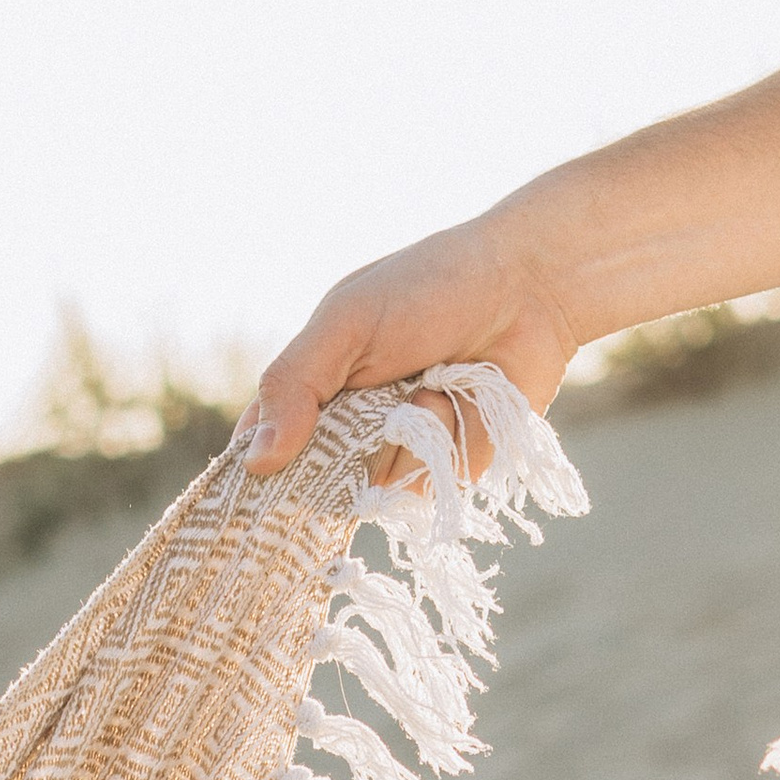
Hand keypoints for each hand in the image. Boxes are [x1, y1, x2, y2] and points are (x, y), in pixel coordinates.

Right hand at [241, 209, 580, 478]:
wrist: (528, 287)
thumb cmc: (431, 288)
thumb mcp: (346, 322)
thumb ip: (294, 383)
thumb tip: (255, 462)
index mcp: (312, 390)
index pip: (261, 451)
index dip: (253, 477)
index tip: (250, 492)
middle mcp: (348, 431)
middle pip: (312, 487)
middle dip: (338, 457)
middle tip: (368, 408)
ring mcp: (396, 454)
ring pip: (372, 489)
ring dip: (404, 436)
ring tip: (430, 383)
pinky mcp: (443, 471)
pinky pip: (424, 488)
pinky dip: (443, 443)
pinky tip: (459, 400)